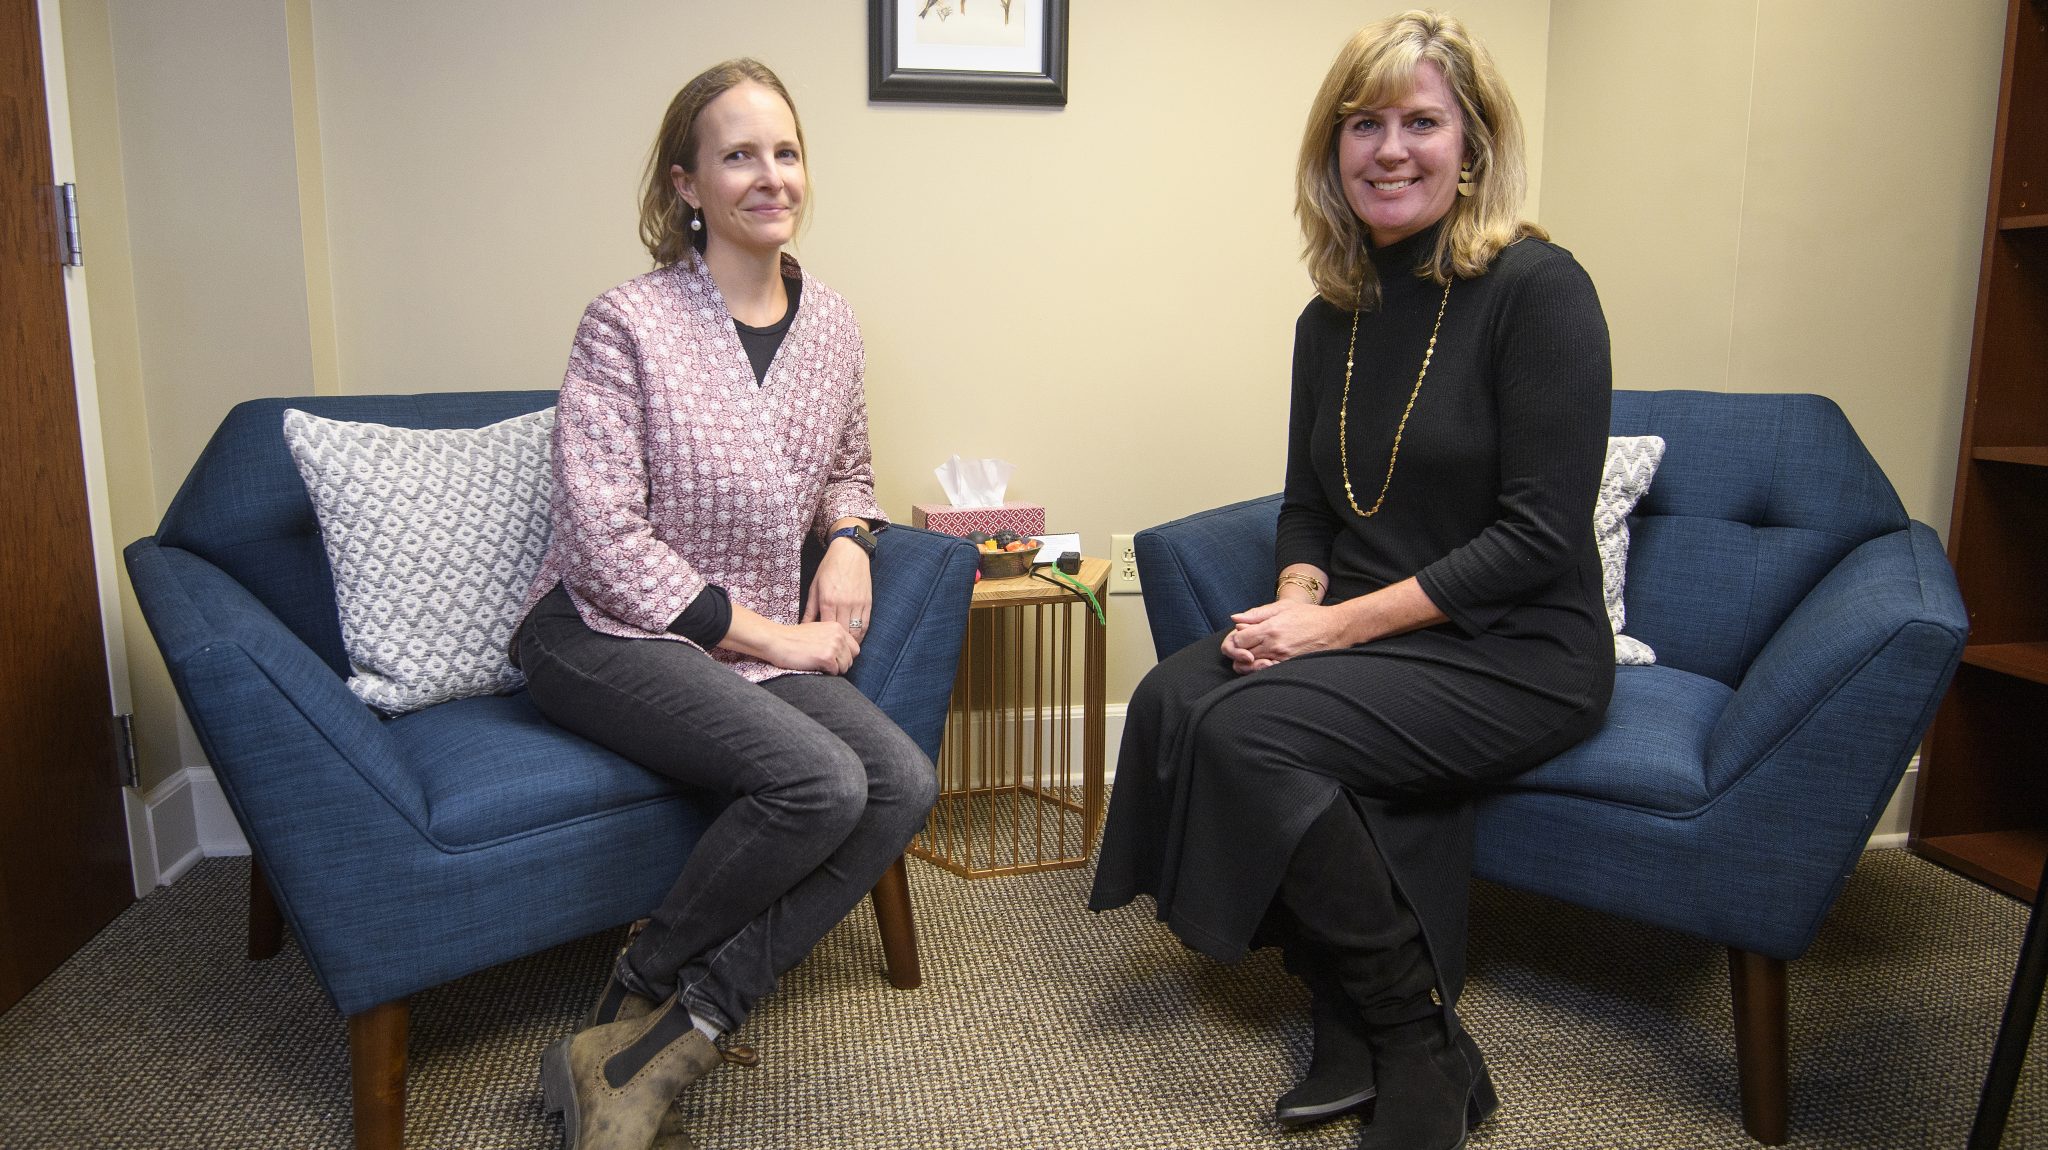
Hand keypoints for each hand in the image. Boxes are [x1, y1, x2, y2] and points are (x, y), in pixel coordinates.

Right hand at [716, 603, 859, 674]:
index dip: (845, 656)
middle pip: (851, 659)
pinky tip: (813, 666)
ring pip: (845, 667)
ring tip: (817, 664)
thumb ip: (832, 638)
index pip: (855, 648)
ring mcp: (834, 646)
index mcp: (837, 627)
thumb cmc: (793, 638)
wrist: (777, 640)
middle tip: (824, 664)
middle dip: (841, 664)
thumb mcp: (817, 631)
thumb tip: (845, 654)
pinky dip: (825, 673)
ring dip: (833, 670)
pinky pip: (835, 672)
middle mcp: (838, 635)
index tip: (833, 659)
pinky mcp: (827, 657)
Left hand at [805, 532, 873, 640]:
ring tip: (844, 650)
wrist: (850, 552)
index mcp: (828, 600)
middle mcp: (844, 604)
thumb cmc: (829, 568)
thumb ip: (810, 609)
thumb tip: (803, 626)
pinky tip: (855, 639)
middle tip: (832, 653)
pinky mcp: (868, 602)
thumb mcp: (814, 587)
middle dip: (837, 645)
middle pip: (841, 633)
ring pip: (856, 632)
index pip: (825, 629)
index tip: (819, 647)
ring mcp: (858, 604)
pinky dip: (861, 634)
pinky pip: (865, 624)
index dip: (823, 640)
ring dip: (850, 643)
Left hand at [1224, 599, 1348, 671]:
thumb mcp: (1282, 607)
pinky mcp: (1290, 667)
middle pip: (1242, 655)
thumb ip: (1256, 614)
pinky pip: (1267, 673)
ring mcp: (1282, 659)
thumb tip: (1235, 619)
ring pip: (1252, 667)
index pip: (1238, 640)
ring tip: (1254, 654)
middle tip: (1246, 646)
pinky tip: (1266, 661)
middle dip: (1239, 651)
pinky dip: (1261, 669)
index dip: (1236, 639)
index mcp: (1270, 629)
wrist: (1335, 628)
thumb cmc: (1309, 615)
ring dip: (1249, 662)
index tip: (1242, 636)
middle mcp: (1274, 646)